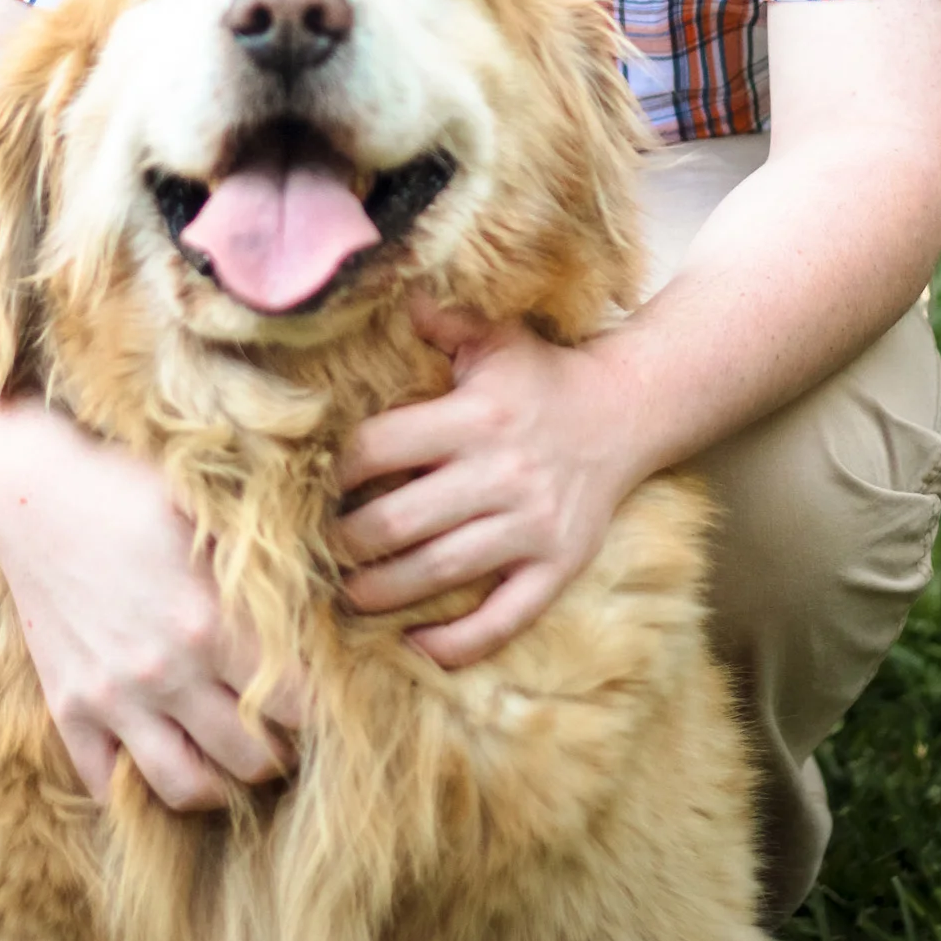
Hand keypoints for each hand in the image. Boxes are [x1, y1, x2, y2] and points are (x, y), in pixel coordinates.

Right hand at [0, 400, 302, 810]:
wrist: (31, 493)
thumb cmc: (126, 487)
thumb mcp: (204, 507)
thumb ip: (257, 555)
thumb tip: (321, 575)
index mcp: (210, 622)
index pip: (295, 701)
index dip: (318, 706)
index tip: (319, 696)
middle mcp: (165, 673)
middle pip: (250, 756)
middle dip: (280, 752)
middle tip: (285, 735)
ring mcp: (112, 698)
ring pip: (184, 787)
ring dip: (221, 786)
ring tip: (232, 764)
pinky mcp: (68, 709)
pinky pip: (108, 784)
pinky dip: (139, 789)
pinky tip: (162, 761)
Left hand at [335, 298, 636, 668]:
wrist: (628, 412)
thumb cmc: (543, 376)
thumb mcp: (495, 339)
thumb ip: (442, 321)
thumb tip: (395, 295)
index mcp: (475, 417)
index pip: (381, 449)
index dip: (338, 471)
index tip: (312, 485)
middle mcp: (500, 474)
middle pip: (398, 522)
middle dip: (346, 541)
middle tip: (318, 550)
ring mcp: (532, 527)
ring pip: (438, 573)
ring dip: (381, 592)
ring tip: (346, 594)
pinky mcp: (558, 567)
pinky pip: (503, 618)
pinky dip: (457, 642)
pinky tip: (416, 645)